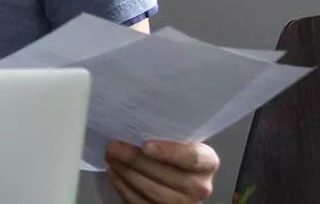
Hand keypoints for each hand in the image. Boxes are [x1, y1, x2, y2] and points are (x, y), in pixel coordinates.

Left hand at [104, 139, 219, 203]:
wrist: (176, 174)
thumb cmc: (173, 151)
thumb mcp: (177, 140)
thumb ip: (166, 134)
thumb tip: (134, 124)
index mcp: (207, 163)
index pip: (192, 158)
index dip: (169, 152)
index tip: (146, 145)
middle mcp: (199, 186)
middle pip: (166, 175)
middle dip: (135, 160)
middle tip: (113, 147)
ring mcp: (184, 203)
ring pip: (152, 192)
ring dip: (127, 174)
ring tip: (111, 158)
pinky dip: (125, 189)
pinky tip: (116, 175)